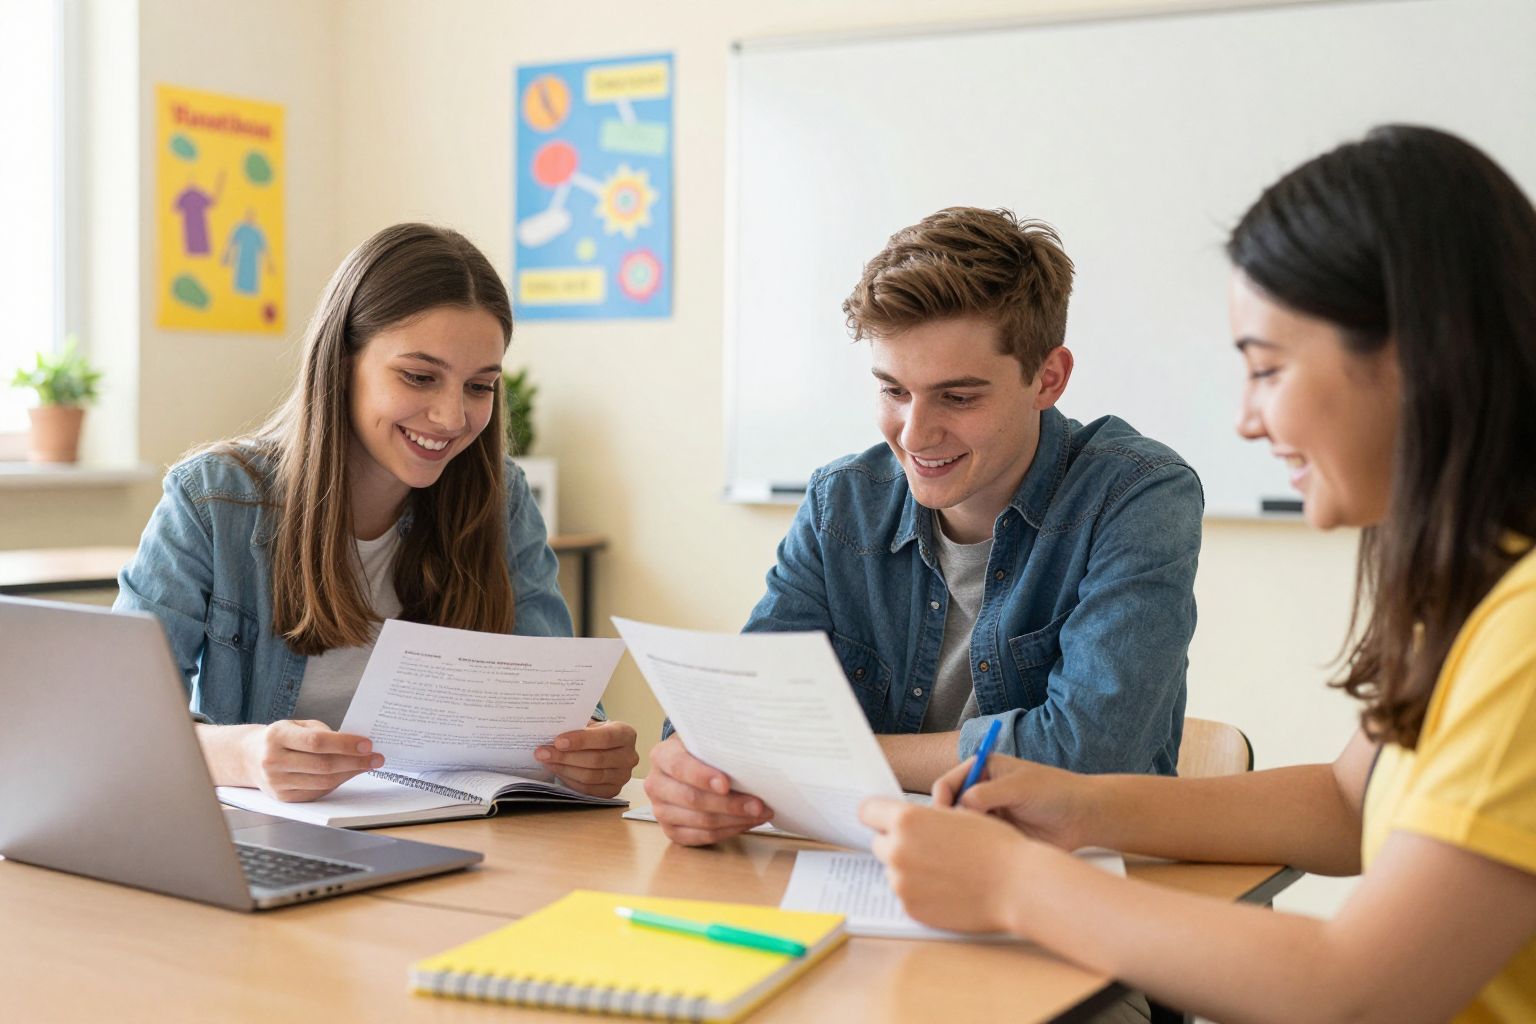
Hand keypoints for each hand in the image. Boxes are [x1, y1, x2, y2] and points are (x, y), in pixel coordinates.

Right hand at [239, 719, 382, 802]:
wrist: (249, 757)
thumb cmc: (281, 738)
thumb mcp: (296, 725)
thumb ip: (322, 732)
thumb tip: (355, 744)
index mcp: (277, 736)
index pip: (316, 741)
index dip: (344, 743)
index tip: (367, 744)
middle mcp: (274, 761)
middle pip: (322, 765)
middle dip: (355, 761)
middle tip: (376, 758)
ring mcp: (277, 782)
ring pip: (322, 781)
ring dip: (350, 774)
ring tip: (367, 765)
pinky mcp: (284, 797)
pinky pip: (317, 792)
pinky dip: (337, 783)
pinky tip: (349, 774)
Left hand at [536, 719, 639, 797]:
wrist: (608, 748)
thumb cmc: (597, 734)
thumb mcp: (592, 724)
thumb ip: (578, 727)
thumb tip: (552, 731)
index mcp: (626, 734)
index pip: (605, 738)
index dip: (581, 740)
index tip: (558, 741)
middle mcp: (629, 756)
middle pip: (596, 760)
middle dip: (566, 756)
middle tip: (543, 752)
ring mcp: (623, 776)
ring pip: (590, 776)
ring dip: (564, 769)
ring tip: (546, 761)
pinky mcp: (613, 791)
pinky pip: (588, 789)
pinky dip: (570, 781)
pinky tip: (557, 771)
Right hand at [641, 734, 772, 845]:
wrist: (688, 765)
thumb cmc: (701, 752)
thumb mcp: (706, 741)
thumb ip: (719, 747)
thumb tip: (750, 758)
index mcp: (661, 756)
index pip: (680, 766)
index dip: (703, 776)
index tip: (726, 784)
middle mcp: (656, 784)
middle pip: (693, 799)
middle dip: (730, 804)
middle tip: (758, 805)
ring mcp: (661, 810)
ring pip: (702, 821)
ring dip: (736, 820)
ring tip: (760, 813)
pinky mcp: (672, 831)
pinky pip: (704, 837)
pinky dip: (729, 831)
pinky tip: (746, 822)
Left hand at [860, 797, 1036, 933]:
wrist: (1017, 885)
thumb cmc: (994, 845)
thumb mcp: (957, 814)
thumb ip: (924, 817)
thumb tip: (902, 820)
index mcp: (906, 819)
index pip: (867, 811)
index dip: (878, 814)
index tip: (884, 819)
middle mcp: (897, 850)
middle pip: (879, 843)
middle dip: (896, 843)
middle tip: (926, 847)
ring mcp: (901, 883)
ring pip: (893, 871)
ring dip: (909, 869)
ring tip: (945, 871)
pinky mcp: (911, 908)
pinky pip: (906, 895)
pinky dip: (921, 892)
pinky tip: (948, 889)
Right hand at [933, 753, 1095, 851]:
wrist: (1084, 817)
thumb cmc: (1055, 792)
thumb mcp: (1019, 787)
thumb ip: (986, 794)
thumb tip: (958, 808)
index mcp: (982, 770)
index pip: (947, 784)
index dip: (940, 801)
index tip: (942, 822)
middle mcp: (981, 792)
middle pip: (949, 808)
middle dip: (948, 823)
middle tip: (954, 840)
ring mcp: (989, 815)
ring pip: (962, 829)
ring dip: (963, 839)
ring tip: (971, 850)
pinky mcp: (998, 835)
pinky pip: (978, 845)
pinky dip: (976, 851)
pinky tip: (983, 858)